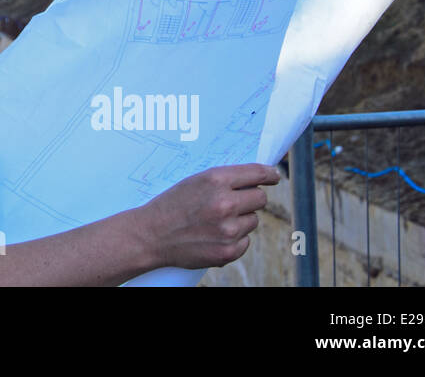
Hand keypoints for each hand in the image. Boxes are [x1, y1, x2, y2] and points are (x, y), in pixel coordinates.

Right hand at [137, 163, 279, 269]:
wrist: (151, 235)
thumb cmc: (171, 205)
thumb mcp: (194, 182)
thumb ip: (223, 180)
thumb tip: (256, 179)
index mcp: (215, 180)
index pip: (255, 173)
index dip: (268, 174)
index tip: (274, 176)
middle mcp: (224, 203)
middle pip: (260, 198)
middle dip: (250, 199)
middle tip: (233, 202)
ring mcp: (228, 229)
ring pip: (253, 220)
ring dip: (241, 220)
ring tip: (215, 221)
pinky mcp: (228, 251)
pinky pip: (246, 241)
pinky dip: (234, 239)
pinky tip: (214, 236)